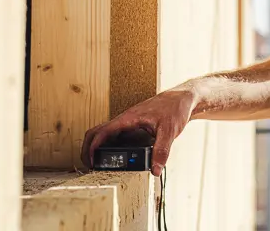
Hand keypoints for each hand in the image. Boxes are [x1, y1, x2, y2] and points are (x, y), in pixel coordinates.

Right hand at [80, 87, 195, 174]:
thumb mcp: (169, 130)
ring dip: (97, 148)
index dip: (92, 147)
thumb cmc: (175, 108)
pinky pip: (116, 138)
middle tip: (88, 166)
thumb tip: (155, 169)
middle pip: (97, 133)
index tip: (90, 162)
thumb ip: (162, 150)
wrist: (182, 99)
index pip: (102, 131)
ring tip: (98, 166)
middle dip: (88, 148)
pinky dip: (109, 148)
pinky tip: (115, 159)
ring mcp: (128, 124)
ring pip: (105, 135)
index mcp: (128, 118)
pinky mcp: (134, 128)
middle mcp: (124, 121)